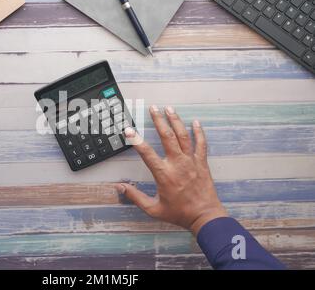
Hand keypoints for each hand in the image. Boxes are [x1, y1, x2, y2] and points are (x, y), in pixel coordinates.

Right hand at [117, 106, 227, 234]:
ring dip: (176, 121)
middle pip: (167, 137)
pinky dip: (199, 132)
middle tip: (153, 108)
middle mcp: (177, 164)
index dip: (136, 140)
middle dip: (159, 120)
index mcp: (164, 174)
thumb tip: (120, 187)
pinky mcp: (202, 163)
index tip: (129, 130)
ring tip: (169, 109)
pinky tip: (196, 123)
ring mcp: (191, 162)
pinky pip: (201, 144)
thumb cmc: (179, 213)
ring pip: (183, 136)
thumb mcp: (153, 208)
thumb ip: (135, 196)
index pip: (146, 153)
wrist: (205, 217)